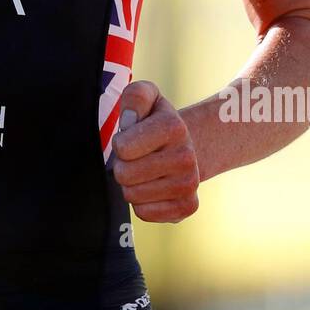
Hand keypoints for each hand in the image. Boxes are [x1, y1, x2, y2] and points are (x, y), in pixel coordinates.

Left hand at [110, 80, 199, 222]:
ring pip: (132, 195)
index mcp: (174, 127)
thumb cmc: (156, 121)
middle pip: (124, 175)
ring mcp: (189, 184)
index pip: (123, 148)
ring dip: (131, 184)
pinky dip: (142, 202)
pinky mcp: (187, 207)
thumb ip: (135, 96)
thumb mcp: (147, 97)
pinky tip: (152, 187)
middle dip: (122, 165)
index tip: (129, 138)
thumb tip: (129, 120)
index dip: (120, 144)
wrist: (188, 146)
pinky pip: (144, 213)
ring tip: (144, 171)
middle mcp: (186, 157)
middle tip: (135, 157)